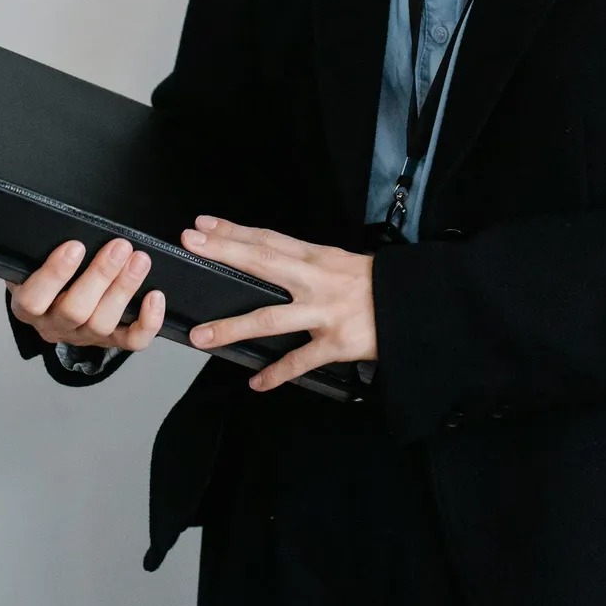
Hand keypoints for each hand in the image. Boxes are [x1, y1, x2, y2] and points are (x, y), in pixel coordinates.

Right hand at [5, 237, 166, 352]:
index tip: (74, 246)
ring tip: (139, 260)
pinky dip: (147, 322)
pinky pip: (131, 341)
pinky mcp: (111, 340)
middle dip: (100, 276)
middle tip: (120, 246)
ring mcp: (84, 335)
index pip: (33, 299)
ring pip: (102, 324)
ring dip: (124, 290)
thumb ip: (17, 250)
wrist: (58, 300)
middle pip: (74, 311)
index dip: (54, 275)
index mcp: (28, 305)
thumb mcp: (25, 259)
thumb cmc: (44, 271)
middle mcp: (54, 325)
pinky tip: (155, 296)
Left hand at [181, 215, 376, 391]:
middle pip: (264, 262)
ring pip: (271, 318)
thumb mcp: (339, 262)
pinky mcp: (336, 342)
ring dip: (234, 327)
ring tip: (202, 336)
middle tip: (192, 244)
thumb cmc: (373, 284)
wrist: (413, 304)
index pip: (268, 239)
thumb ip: (306, 263)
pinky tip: (257, 381)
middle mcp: (316, 280)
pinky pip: (300, 360)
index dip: (235, 230)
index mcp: (317, 257)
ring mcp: (324, 312)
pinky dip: (277, 373)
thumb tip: (268, 260)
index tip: (203, 223)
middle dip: (226, 252)